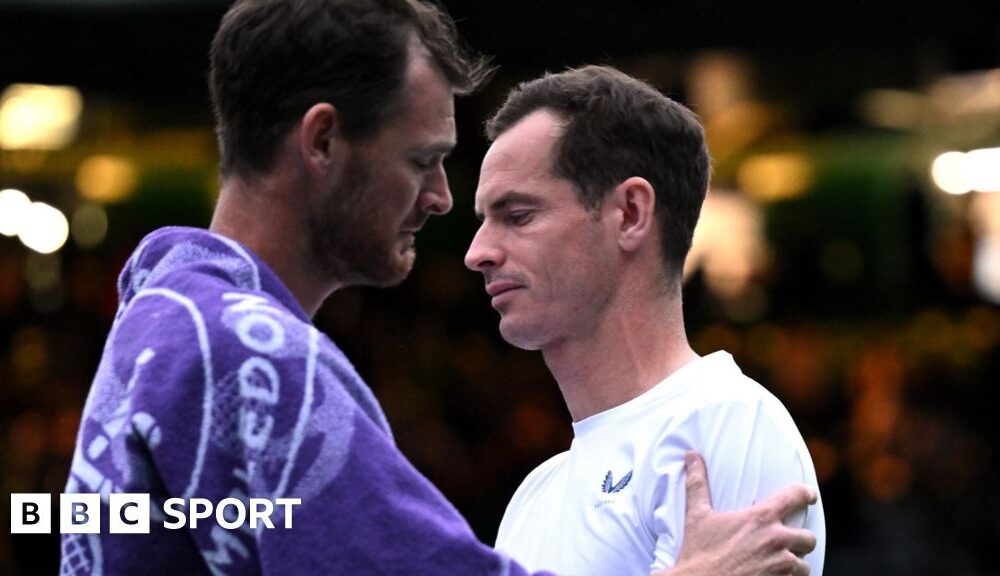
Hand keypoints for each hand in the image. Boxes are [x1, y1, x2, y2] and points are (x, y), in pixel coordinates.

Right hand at [651, 451, 816, 575]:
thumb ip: (698, 483)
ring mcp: (782, 566)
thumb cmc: (699, 553)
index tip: (810, 495)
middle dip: (801, 541)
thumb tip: (691, 455)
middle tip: (789, 543)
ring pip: (805, 564)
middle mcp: (777, 540)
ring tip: (781, 565)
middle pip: (809, 537)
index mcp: (761, 518)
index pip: (796, 496)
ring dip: (796, 564)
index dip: (807, 493)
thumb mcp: (697, 516)